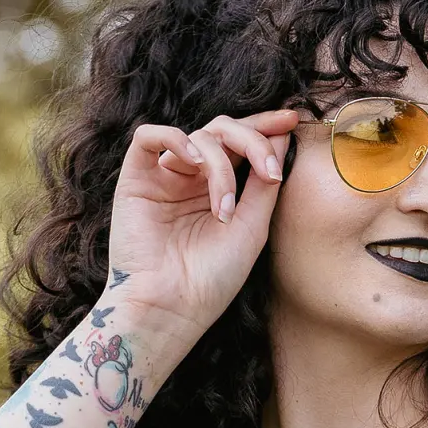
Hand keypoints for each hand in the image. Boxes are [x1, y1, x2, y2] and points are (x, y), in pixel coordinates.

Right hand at [105, 107, 300, 351]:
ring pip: (197, 137)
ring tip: (223, 211)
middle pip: (222, 130)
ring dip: (219, 167)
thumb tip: (279, 139)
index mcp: (219, 189)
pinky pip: (149, 137)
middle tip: (268, 169)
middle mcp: (191, 179)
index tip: (292, 119)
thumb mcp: (251, 228)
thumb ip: (264, 183)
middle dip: (250, 139)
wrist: (171, 307)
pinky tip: (191, 162)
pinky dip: (174, 140)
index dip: (264, 126)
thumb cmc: (212, 279)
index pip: (241, 144)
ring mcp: (164, 177)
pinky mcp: (136, 179)